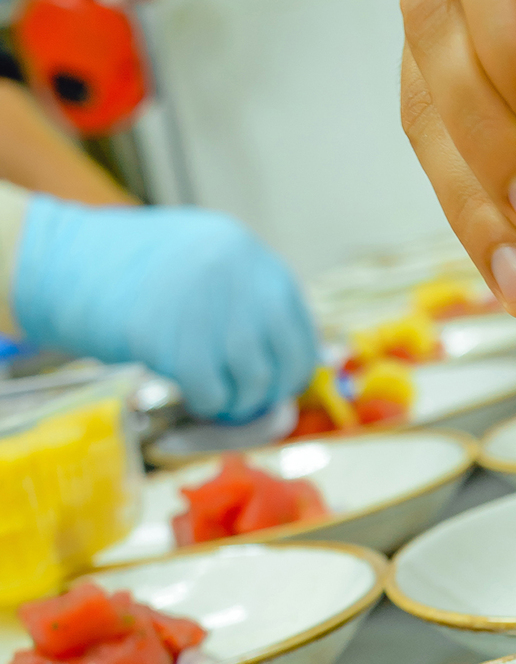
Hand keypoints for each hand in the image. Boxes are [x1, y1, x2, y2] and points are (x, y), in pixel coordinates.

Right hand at [12, 198, 318, 422]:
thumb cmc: (130, 271)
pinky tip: (187, 392)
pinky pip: (216, 398)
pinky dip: (205, 407)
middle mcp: (244, 279)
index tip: (269, 383)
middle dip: (267, 393)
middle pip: (289, 364)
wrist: (64, 263)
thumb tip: (288, 371)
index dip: (289, 369)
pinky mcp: (183, 345)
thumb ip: (246, 303)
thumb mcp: (204, 264)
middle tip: (238, 397)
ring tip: (209, 393)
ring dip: (235, 404)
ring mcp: (216, 310)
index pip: (303, 332)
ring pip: (256, 386)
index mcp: (252, 256)